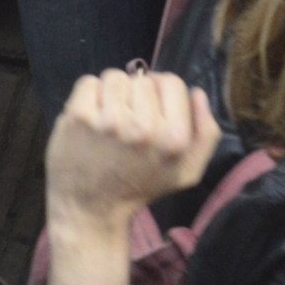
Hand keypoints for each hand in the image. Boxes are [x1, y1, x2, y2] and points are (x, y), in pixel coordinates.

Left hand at [46, 66, 217, 228]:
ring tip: (109, 120)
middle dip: (136, 95)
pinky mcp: (79, 116)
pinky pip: (88, 82)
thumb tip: (197, 93)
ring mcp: (109, 120)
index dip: (162, 93)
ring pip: (115, 77)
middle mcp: (144, 127)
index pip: (173, 82)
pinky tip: (91, 119)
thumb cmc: (141, 187)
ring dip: (112, 93)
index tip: (152, 110)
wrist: (92, 208)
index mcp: (174, 138)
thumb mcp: (187, 171)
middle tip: (128, 122)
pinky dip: (89, 95)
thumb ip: (205, 134)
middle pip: (143, 79)